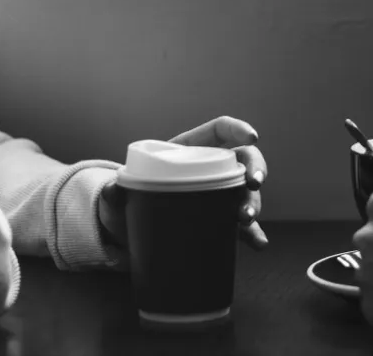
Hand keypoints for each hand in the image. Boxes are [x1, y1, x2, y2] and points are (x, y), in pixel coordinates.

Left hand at [99, 116, 268, 251]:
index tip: (251, 137)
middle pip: (243, 159)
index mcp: (188, 151)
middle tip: (254, 183)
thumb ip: (115, 192)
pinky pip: (242, 227)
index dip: (237, 129)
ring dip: (253, 202)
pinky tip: (258, 243)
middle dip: (255, 168)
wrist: (127, 236)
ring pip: (246, 192)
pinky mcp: (218, 222)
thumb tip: (113, 189)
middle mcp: (208, 170)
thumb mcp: (119, 197)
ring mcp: (217, 196)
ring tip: (245, 220)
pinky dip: (252, 234)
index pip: (219, 130)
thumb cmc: (125, 205)